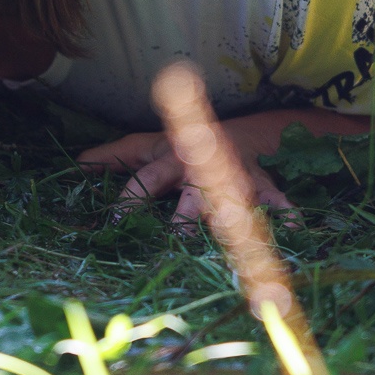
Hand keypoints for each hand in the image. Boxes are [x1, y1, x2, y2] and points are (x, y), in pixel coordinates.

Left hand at [78, 110, 301, 224]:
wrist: (237, 133)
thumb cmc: (183, 146)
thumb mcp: (147, 146)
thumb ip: (114, 156)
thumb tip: (77, 164)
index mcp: (169, 162)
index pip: (144, 182)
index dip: (128, 202)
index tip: (112, 226)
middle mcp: (200, 171)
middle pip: (189, 200)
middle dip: (183, 221)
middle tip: (176, 241)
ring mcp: (232, 179)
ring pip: (232, 202)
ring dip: (233, 221)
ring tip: (233, 237)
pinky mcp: (261, 187)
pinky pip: (277, 201)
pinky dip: (287, 214)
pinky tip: (296, 229)